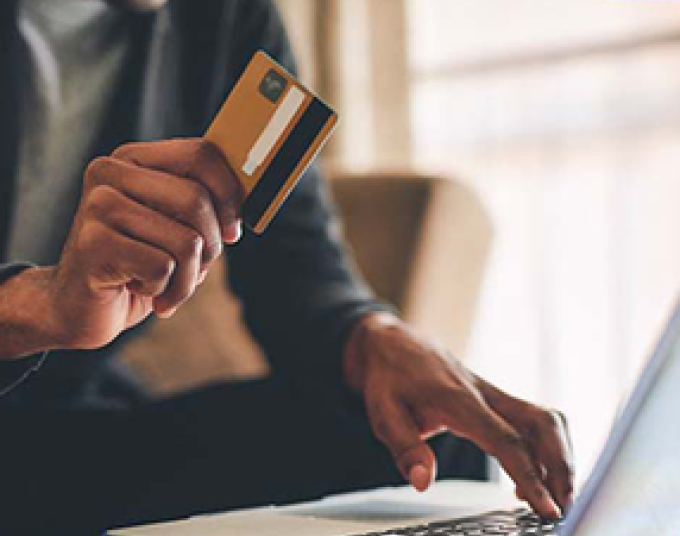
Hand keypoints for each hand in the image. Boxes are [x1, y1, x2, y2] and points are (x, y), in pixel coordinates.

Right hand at [46, 138, 242, 349]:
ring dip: (189, 278)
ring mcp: (97, 206)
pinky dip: (165, 290)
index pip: (202, 154)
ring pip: (187, 241)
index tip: (232, 230)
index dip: (230, 195)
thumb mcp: (175, 228)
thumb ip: (204, 208)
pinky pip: (163, 268)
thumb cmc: (138, 264)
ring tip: (166, 285)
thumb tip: (246, 204)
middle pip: (197, 200)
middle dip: (211, 246)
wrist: (79, 307)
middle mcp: (110, 173)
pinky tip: (140, 290)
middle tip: (195, 268)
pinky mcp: (92, 244)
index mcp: (134, 159)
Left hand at [344, 314, 573, 519]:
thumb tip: (424, 481)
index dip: (531, 475)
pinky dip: (544, 448)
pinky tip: (532, 477)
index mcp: (457, 399)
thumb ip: (404, 447)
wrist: (391, 342)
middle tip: (563, 506)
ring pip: (543, 419)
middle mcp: (483, 393)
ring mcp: (492, 393)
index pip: (505, 440)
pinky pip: (531, 420)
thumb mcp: (382, 412)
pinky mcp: (494, 397)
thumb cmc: (388, 376)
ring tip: (556, 497)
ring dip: (559, 456)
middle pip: (541, 424)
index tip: (547, 508)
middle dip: (561, 466)